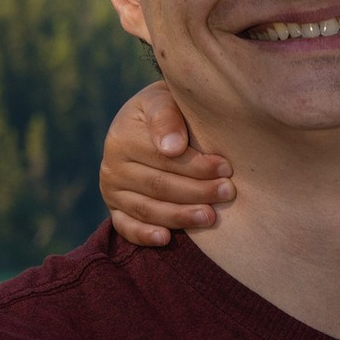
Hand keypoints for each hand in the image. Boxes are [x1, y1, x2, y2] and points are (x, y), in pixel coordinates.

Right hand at [100, 79, 235, 246]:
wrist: (146, 124)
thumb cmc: (165, 111)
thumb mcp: (162, 100)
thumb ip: (166, 117)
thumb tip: (173, 148)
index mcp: (122, 137)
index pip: (163, 158)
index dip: (196, 165)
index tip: (226, 168)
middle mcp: (112, 166)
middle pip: (158, 185)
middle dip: (196, 191)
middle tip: (228, 192)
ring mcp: (112, 191)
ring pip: (147, 209)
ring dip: (180, 216)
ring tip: (210, 216)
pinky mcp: (115, 210)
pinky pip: (126, 227)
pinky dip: (144, 235)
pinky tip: (165, 239)